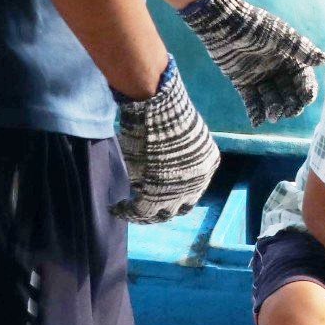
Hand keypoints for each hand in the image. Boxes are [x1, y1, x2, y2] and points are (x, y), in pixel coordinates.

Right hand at [113, 57, 220, 223]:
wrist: (160, 110)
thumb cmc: (167, 114)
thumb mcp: (180, 135)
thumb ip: (176, 155)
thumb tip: (160, 164)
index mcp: (208, 163)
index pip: (195, 187)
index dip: (178, 193)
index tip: (160, 191)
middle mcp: (199, 180)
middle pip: (182, 206)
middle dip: (164, 208)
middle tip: (145, 205)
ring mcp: (180, 190)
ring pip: (162, 213)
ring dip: (145, 215)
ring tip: (127, 209)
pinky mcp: (157, 196)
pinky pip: (143, 211)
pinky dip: (128, 211)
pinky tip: (117, 208)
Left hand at [178, 0, 324, 125]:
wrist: (225, 25)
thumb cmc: (258, 27)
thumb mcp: (284, 38)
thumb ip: (304, 51)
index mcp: (290, 58)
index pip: (303, 79)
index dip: (306, 90)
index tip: (306, 99)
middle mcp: (277, 68)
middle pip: (288, 92)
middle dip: (290, 104)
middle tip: (289, 112)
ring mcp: (260, 76)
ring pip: (271, 98)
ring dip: (273, 108)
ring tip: (273, 117)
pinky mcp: (242, 82)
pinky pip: (251, 100)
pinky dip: (254, 111)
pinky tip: (256, 122)